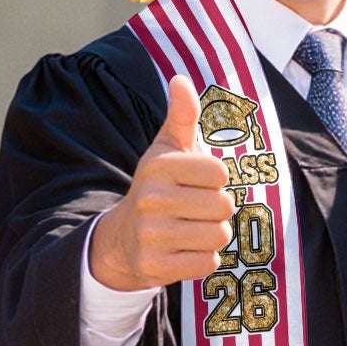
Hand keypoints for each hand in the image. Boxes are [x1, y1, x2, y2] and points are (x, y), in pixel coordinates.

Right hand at [87, 75, 236, 291]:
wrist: (123, 238)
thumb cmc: (158, 187)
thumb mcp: (167, 150)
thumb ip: (182, 116)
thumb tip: (181, 80)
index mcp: (159, 165)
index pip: (219, 172)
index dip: (215, 180)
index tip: (195, 183)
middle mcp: (152, 198)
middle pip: (223, 205)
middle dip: (216, 210)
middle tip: (194, 210)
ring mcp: (151, 235)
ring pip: (218, 235)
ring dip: (212, 235)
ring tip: (190, 229)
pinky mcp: (155, 266)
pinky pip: (207, 263)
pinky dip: (203, 259)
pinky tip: (184, 250)